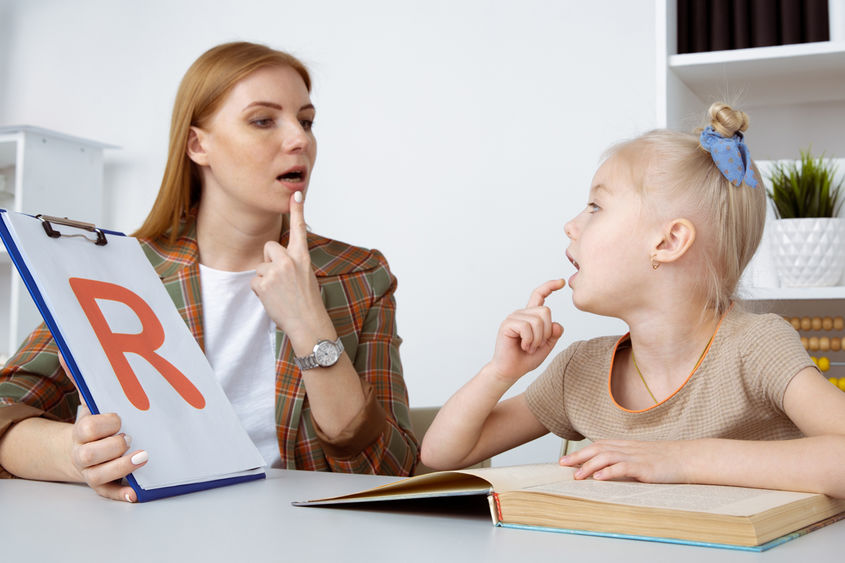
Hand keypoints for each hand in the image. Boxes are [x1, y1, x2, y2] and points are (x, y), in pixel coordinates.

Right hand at [59, 354, 146, 501]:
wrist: (78, 451)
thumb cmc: (93, 425)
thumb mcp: (89, 403)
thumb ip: (81, 379)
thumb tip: (67, 352)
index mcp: (80, 433)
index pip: (87, 428)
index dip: (104, 424)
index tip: (119, 418)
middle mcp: (82, 455)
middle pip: (89, 455)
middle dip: (112, 446)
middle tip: (130, 437)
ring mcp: (92, 472)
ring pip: (100, 475)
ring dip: (122, 467)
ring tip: (143, 457)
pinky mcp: (103, 485)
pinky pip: (109, 493)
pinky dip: (121, 493)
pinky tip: (135, 492)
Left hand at [251, 192, 334, 352]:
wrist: (308, 323)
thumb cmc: (307, 302)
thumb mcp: (306, 275)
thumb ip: (293, 262)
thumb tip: (276, 259)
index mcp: (303, 257)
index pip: (300, 229)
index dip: (297, 210)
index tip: (296, 193)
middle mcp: (289, 260)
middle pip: (268, 247)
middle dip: (269, 260)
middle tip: (281, 278)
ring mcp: (276, 271)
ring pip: (261, 266)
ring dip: (266, 279)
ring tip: (279, 293)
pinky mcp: (263, 283)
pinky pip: (255, 280)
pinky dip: (261, 291)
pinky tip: (273, 299)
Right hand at [487, 280, 564, 383]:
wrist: (510, 370)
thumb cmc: (526, 359)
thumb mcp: (546, 346)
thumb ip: (553, 334)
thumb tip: (557, 324)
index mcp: (530, 316)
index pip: (539, 295)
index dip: (550, 287)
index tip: (561, 282)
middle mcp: (521, 313)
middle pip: (546, 311)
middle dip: (546, 332)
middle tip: (536, 345)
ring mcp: (513, 317)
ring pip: (538, 321)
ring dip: (537, 339)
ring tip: (528, 347)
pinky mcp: (507, 324)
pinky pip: (527, 327)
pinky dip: (529, 340)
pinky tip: (523, 346)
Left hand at [559, 439, 690, 483]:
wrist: (689, 458)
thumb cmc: (667, 461)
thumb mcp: (642, 458)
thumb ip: (626, 462)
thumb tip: (608, 472)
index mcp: (627, 446)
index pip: (599, 445)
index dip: (581, 452)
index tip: (566, 460)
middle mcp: (628, 449)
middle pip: (598, 448)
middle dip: (578, 456)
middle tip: (562, 465)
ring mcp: (636, 457)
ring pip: (607, 457)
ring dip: (589, 466)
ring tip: (577, 475)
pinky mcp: (645, 468)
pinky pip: (623, 467)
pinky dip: (609, 472)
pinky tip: (599, 478)